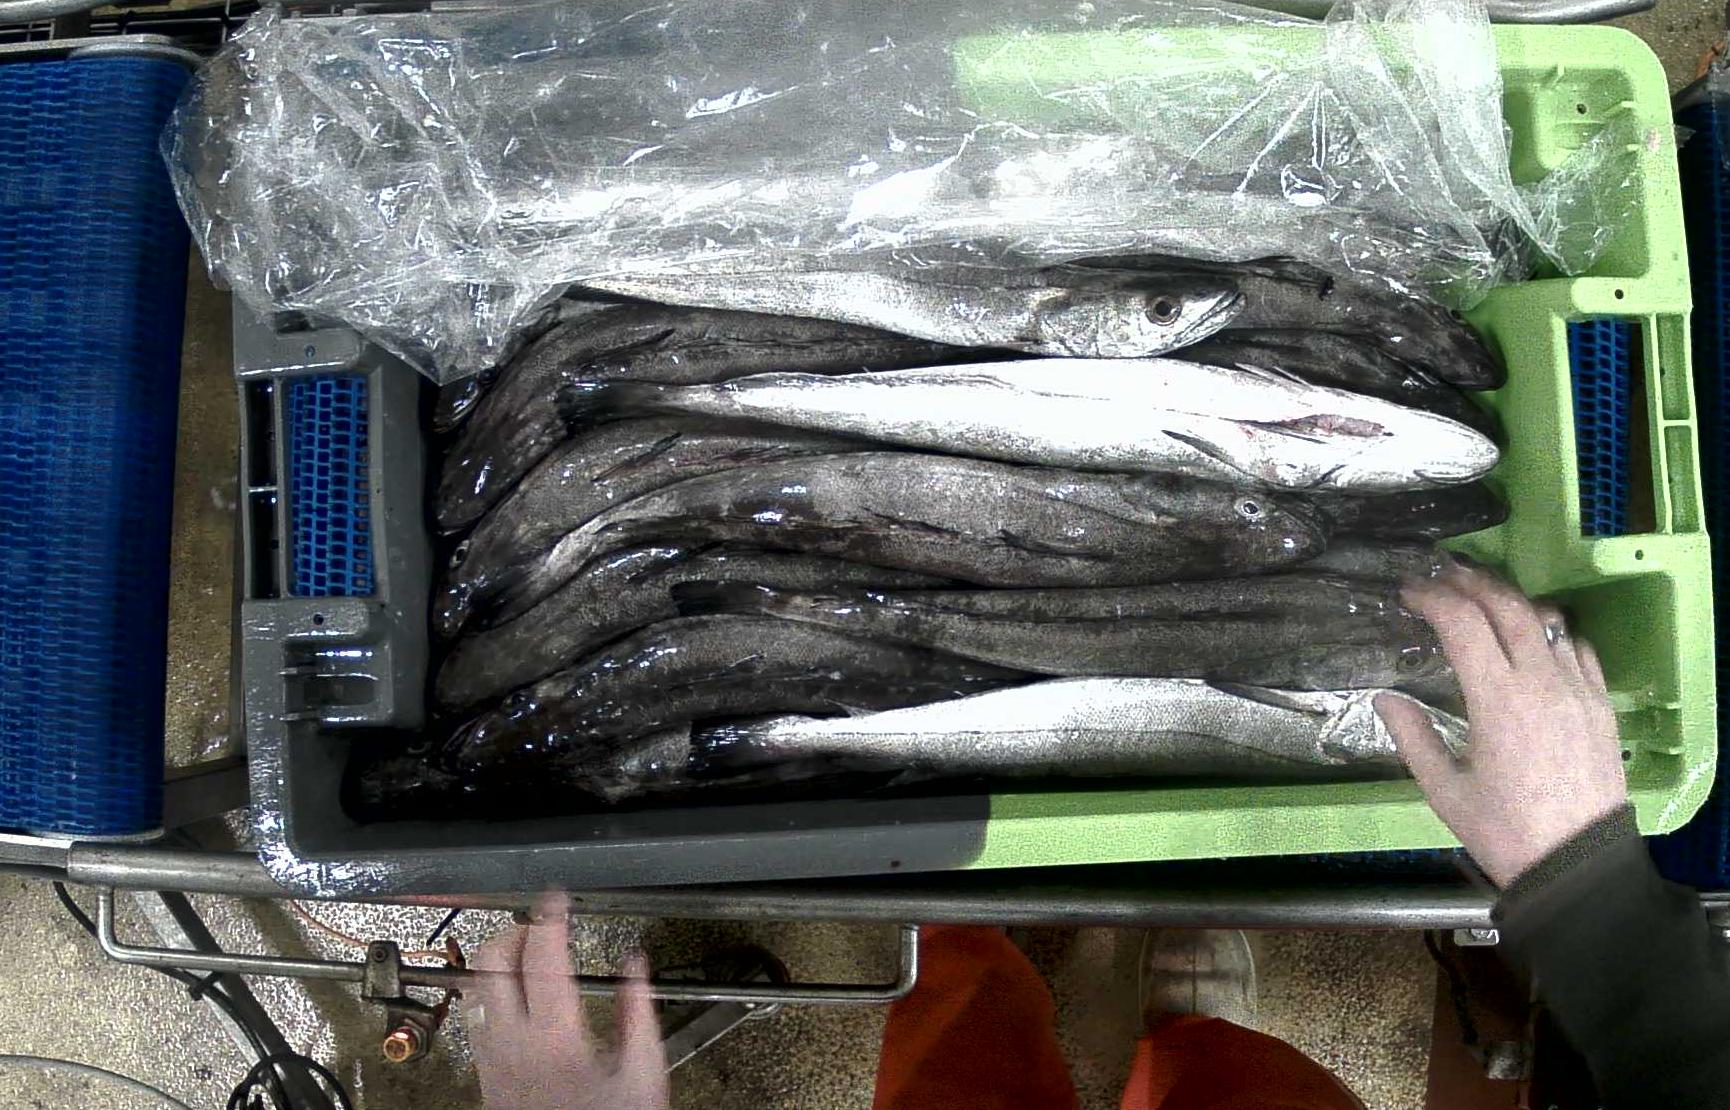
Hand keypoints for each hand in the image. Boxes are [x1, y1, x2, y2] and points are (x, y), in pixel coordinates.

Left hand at [467, 894, 668, 1109]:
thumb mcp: (644, 1076)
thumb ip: (638, 1013)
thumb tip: (636, 965)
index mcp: (556, 1035)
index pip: (540, 954)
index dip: (548, 916)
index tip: (558, 899)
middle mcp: (513, 1043)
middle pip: (491, 962)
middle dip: (513, 930)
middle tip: (540, 923)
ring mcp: (492, 1060)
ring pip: (474, 988)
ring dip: (496, 960)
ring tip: (525, 952)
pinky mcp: (485, 1076)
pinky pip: (475, 1019)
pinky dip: (490, 992)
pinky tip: (515, 997)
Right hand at [1375, 560, 1626, 886]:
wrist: (1579, 867)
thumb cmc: (1504, 832)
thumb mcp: (1444, 790)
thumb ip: (1412, 737)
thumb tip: (1385, 698)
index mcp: (1497, 701)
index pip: (1463, 624)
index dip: (1432, 598)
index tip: (1410, 593)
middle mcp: (1542, 683)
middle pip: (1507, 606)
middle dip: (1471, 583)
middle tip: (1442, 576)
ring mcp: (1578, 690)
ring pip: (1546, 621)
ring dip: (1511, 601)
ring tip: (1484, 599)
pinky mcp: (1601, 705)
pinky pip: (1578, 648)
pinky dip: (1551, 631)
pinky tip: (1534, 639)